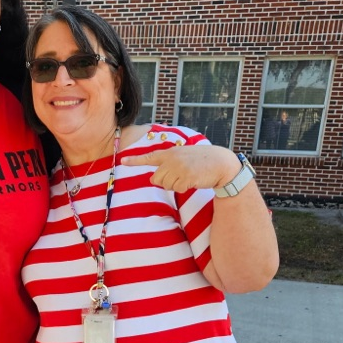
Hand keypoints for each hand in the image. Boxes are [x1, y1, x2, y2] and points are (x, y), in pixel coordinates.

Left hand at [121, 143, 239, 192]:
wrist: (220, 162)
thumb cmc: (201, 161)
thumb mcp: (183, 157)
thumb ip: (167, 164)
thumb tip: (154, 180)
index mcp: (170, 153)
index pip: (149, 157)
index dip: (135, 160)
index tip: (122, 161)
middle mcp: (172, 159)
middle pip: (156, 179)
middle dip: (165, 181)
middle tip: (180, 176)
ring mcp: (178, 168)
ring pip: (165, 185)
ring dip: (175, 185)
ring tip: (187, 176)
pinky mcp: (185, 177)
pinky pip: (177, 189)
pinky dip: (184, 188)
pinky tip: (193, 180)